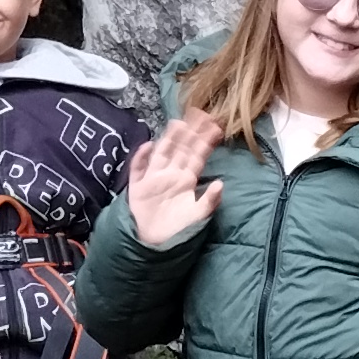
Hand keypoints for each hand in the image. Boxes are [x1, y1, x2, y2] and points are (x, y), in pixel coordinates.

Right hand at [123, 112, 227, 246]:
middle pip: (180, 149)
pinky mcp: (138, 188)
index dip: (204, 141)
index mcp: (186, 180)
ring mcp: (153, 179)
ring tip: (177, 123)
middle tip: (198, 113)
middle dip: (189, 132)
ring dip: (168, 139)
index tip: (214, 126)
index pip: (196, 155)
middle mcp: (170, 175)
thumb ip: (209, 201)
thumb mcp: (198, 217)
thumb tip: (221, 183)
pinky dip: (141, 158)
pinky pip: (138, 169)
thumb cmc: (177, 230)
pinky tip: (148, 146)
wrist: (154, 244)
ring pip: (162, 153)